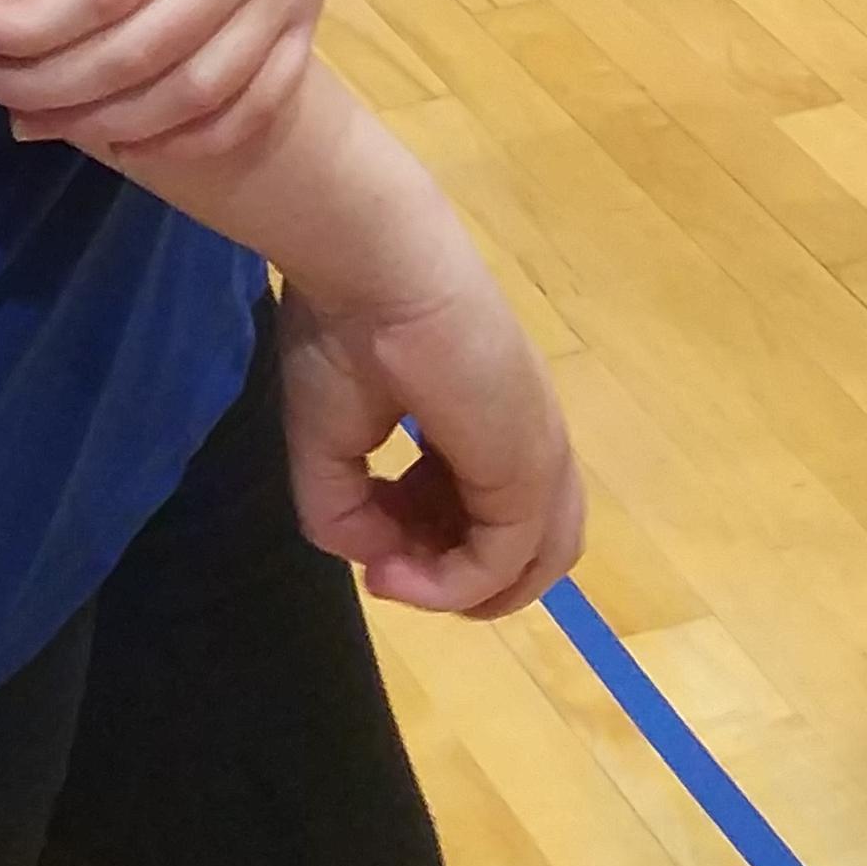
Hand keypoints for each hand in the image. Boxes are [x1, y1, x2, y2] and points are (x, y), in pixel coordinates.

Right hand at [276, 267, 582, 619]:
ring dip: (460, 592)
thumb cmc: (348, 330)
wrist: (374, 273)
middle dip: (452, 573)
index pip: (483, 508)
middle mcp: (526, 440)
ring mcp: (537, 458)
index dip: (426, 537)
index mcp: (488, 420)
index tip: (367, 535)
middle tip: (387, 565)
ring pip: (531, 565)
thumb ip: (346, 513)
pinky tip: (391, 569)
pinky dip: (449, 587)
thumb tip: (377, 558)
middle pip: (521, 545)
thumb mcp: (328, 441)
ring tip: (393, 575)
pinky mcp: (530, 475)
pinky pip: (501, 562)